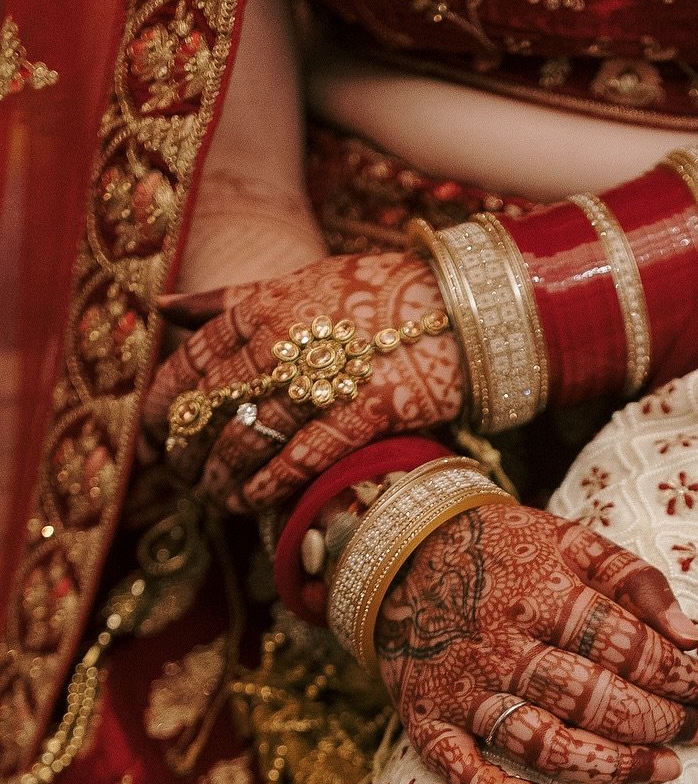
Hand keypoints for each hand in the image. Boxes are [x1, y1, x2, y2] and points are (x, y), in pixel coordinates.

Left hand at [142, 252, 462, 512]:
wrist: (460, 308)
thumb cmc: (378, 294)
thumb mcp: (299, 281)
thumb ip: (229, 299)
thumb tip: (160, 308)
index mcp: (265, 305)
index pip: (193, 358)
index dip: (163, 399)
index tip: (151, 429)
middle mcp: (285, 343)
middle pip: (212, 403)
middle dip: (187, 446)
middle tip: (178, 474)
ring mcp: (323, 380)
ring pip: (248, 437)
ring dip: (222, 473)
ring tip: (213, 495)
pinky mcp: (364, 413)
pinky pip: (301, 457)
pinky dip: (268, 484)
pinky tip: (251, 501)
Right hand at [377, 502, 697, 783]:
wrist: (399, 551)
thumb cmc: (504, 549)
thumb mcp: (570, 540)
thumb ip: (634, 580)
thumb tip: (692, 637)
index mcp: (540, 594)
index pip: (628, 646)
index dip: (683, 675)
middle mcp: (501, 646)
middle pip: (595, 699)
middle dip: (662, 721)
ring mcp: (462, 689)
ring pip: (543, 741)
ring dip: (608, 765)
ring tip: (663, 769)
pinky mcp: (426, 721)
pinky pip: (461, 771)